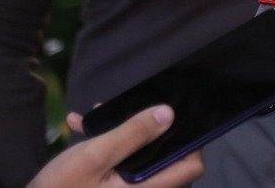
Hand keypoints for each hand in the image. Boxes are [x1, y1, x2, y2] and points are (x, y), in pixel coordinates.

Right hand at [26, 105, 204, 187]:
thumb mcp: (95, 155)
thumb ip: (133, 134)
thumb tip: (169, 113)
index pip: (191, 167)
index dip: (192, 141)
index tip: (179, 117)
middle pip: (165, 158)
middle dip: (149, 130)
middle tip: (134, 107)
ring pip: (139, 158)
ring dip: (123, 134)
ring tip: (99, 114)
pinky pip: (119, 165)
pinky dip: (107, 146)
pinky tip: (82, 125)